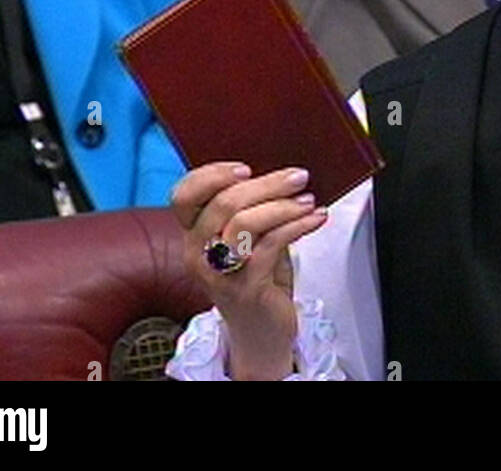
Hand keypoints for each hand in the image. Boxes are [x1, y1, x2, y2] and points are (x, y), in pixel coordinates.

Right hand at [171, 162, 327, 379]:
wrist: (263, 333)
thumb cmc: (258, 280)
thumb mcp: (250, 239)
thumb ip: (254, 210)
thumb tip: (282, 175)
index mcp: (194, 235)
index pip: (184, 196)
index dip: (211, 175)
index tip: (246, 168)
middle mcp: (197, 253)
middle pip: (223, 203)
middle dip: (267, 184)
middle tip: (298, 177)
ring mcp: (219, 273)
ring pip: (244, 222)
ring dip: (283, 206)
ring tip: (308, 201)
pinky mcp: (245, 288)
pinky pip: (271, 244)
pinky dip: (298, 225)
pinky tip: (316, 218)